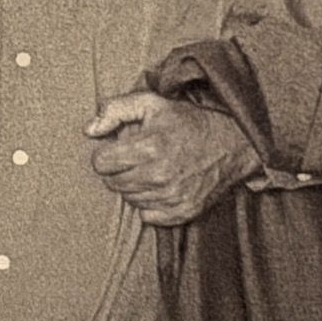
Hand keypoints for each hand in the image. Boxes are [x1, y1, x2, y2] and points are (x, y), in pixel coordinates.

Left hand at [84, 93, 262, 226]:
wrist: (232, 143)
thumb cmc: (187, 122)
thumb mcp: (151, 103)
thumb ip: (115, 109)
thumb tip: (89, 131)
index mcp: (149, 147)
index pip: (101, 163)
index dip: (107, 154)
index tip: (121, 148)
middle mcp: (160, 175)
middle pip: (113, 183)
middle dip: (120, 169)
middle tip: (137, 158)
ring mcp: (172, 197)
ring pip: (129, 200)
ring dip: (135, 186)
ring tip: (152, 169)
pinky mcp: (183, 212)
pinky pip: (147, 216)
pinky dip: (150, 203)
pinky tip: (162, 186)